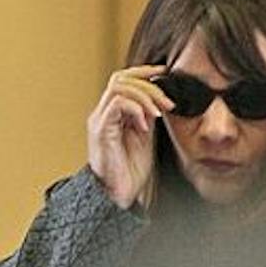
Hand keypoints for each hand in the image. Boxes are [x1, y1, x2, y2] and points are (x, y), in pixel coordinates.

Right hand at [86, 64, 172, 209]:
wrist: (119, 194)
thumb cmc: (130, 170)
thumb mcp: (145, 135)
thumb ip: (147, 115)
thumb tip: (160, 97)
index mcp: (111, 114)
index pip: (123, 79)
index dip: (144, 72)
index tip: (165, 74)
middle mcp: (102, 114)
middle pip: (121, 78)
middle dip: (148, 84)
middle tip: (166, 101)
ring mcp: (99, 121)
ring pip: (118, 87)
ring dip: (144, 96)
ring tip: (157, 112)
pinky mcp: (101, 131)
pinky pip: (117, 104)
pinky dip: (135, 109)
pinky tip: (145, 124)